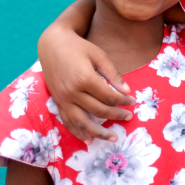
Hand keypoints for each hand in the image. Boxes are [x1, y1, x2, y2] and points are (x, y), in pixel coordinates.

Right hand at [38, 25, 134, 142]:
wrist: (52, 44)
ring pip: (82, 122)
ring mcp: (63, 99)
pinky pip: (67, 121)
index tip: (132, 101)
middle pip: (98, 111)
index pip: (109, 96)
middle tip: (129, 117)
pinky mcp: (57, 102)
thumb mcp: (99, 55)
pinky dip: (77, 132)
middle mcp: (72, 92)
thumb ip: (113, 74)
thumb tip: (127, 91)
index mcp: (84, 79)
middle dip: (116, 116)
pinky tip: (88, 140)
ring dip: (98, 133)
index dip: (123, 101)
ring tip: (112, 138)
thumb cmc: (79, 47)